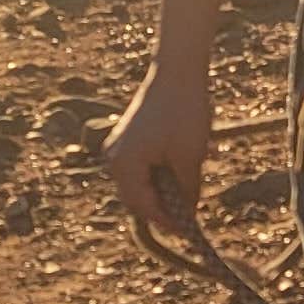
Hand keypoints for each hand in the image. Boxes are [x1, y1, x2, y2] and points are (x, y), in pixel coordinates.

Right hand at [103, 62, 213, 237]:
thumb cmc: (184, 112)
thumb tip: (188, 214)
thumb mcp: (189, 157)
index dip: (167, 221)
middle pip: (136, 198)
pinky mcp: (127, 139)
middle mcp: (114, 158)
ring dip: (160, 193)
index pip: (144, 206)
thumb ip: (187, 190)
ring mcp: (118, 147)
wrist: (177, 73)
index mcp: (125, 165)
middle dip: (162, 209)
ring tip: (187, 194)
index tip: (189, 231)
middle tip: (188, 218)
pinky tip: (178, 174)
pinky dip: (157, 177)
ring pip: (138, 183)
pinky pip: (140, 168)